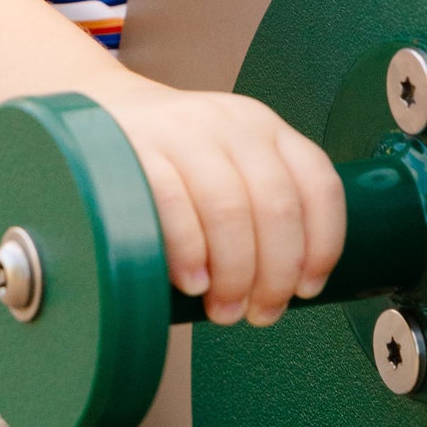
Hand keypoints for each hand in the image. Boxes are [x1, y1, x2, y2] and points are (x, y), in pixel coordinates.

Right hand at [91, 74, 345, 326]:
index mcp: (266, 129)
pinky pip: (173, 206)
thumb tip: (289, 290)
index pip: (318, 184)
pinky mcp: (136, 148)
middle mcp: (232, 124)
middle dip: (275, 275)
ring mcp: (182, 131)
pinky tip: (193, 282)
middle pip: (276, 206)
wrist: (103, 113)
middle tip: (261, 313)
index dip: (323, 245)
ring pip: (229, 210)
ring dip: (234, 275)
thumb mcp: (230, 163)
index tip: (307, 288)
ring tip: (224, 309)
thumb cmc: (176, 161)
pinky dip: (190, 253)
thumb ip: (262, 206)